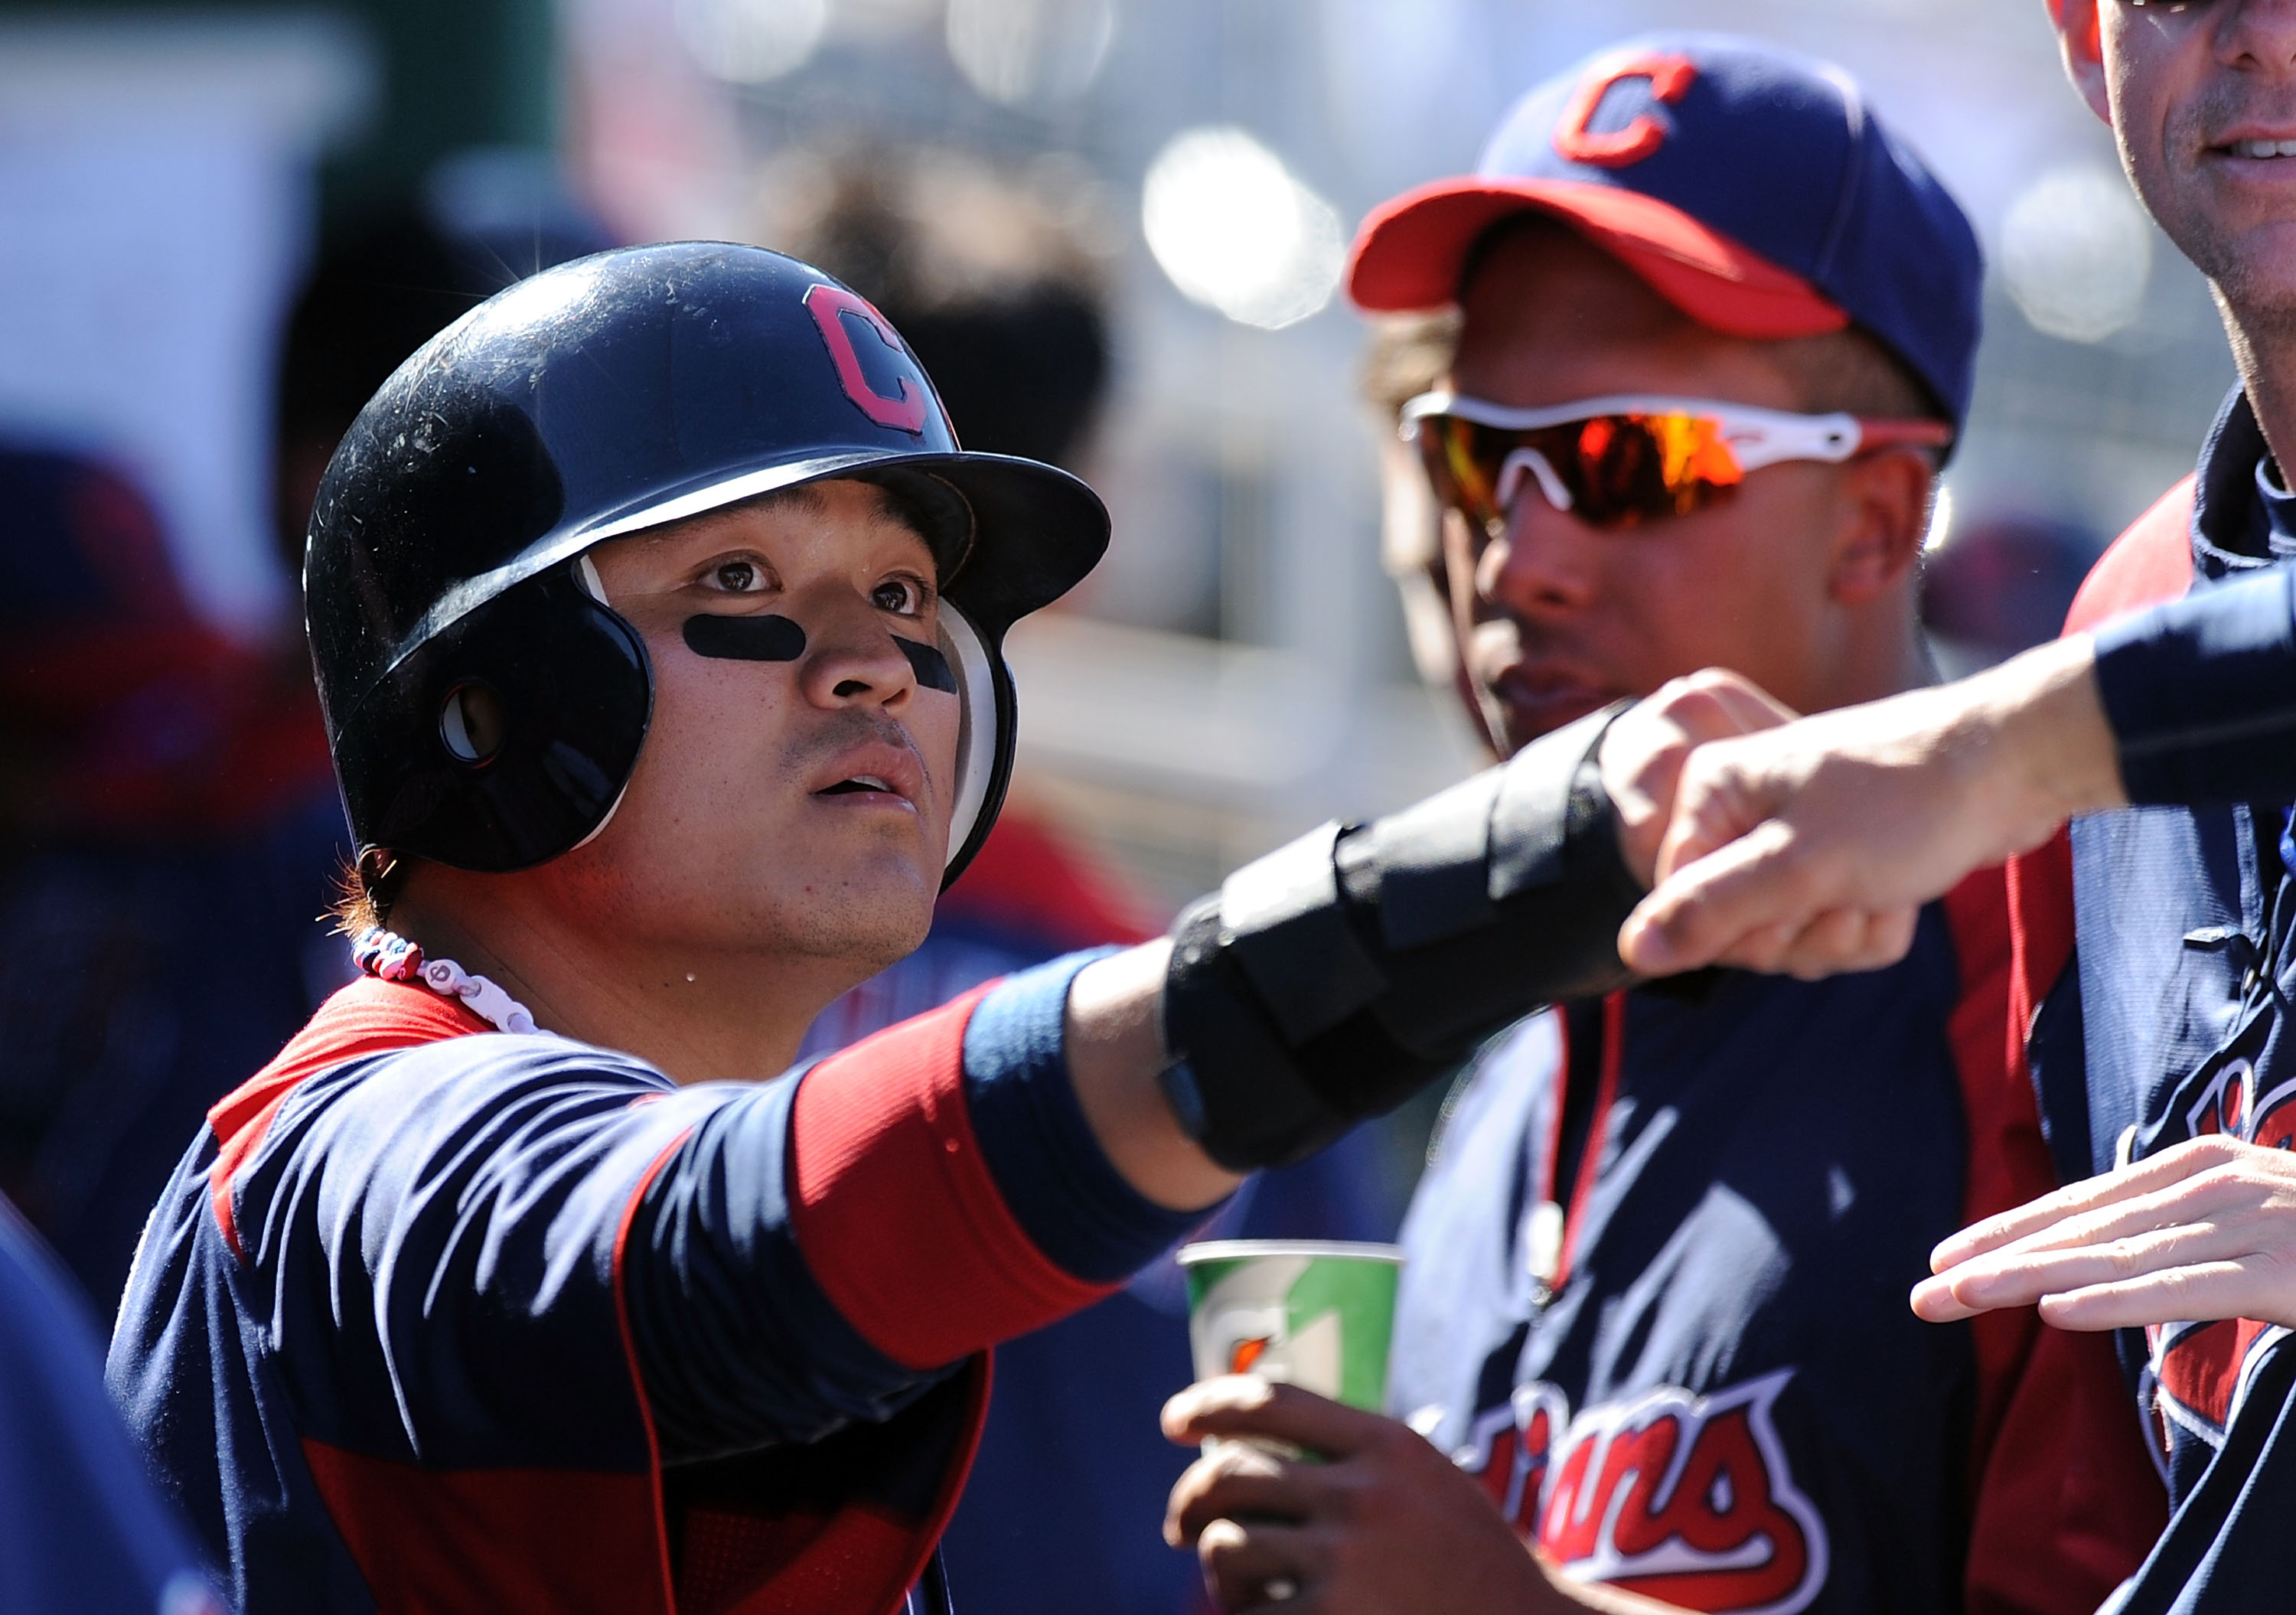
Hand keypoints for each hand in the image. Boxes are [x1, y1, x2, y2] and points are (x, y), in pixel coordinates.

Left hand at [1162, 1378, 1672, 1613]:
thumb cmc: (1469, 1560)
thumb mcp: (1427, 1480)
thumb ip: (1357, 1456)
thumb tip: (1248, 1445)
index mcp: (1386, 1444)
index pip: (1269, 1400)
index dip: (1207, 1404)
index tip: (1174, 1421)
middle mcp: (1363, 1496)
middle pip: (1232, 1475)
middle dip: (1190, 1499)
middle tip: (1181, 1522)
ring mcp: (1346, 1564)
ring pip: (1229, 1546)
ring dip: (1216, 1564)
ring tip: (1230, 1579)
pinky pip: (1249, 1611)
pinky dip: (1241, 1612)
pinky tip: (1255, 1612)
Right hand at [1618, 636, 2120, 979]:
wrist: (2015, 765)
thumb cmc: (1905, 802)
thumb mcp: (1798, 867)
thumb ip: (1708, 910)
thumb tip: (1631, 949)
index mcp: (1714, 791)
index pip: (1679, 901)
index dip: (1733, 929)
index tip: (1789, 910)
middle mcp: (1747, 809)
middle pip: (1732, 925)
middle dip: (1796, 933)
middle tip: (1844, 900)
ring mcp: (1798, 835)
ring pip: (1788, 933)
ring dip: (1840, 932)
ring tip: (1882, 891)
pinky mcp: (1846, 858)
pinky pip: (1834, 924)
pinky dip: (1872, 924)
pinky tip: (1902, 896)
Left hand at [1913, 1136, 2295, 1331]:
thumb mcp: (2249, 1212)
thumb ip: (2182, 1226)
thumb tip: (2103, 1257)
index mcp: (2198, 1168)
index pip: (2081, 1205)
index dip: (2008, 1232)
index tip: (1943, 1260)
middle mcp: (2210, 1186)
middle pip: (2081, 1231)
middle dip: (1994, 1262)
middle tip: (1921, 1293)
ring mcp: (2246, 1226)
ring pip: (2113, 1261)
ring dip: (2028, 1282)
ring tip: (1959, 1298)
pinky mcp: (2281, 1273)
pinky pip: (2183, 1290)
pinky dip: (2114, 1301)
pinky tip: (2054, 1313)